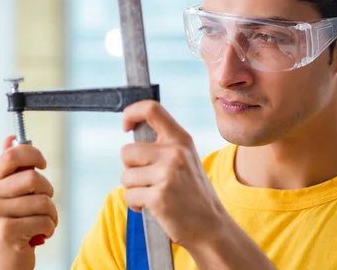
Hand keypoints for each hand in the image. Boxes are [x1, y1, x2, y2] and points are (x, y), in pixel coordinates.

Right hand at [0, 136, 57, 269]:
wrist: (6, 263)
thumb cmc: (12, 225)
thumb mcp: (8, 194)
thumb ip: (10, 167)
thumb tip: (11, 138)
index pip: (13, 154)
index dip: (34, 154)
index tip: (43, 164)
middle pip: (33, 177)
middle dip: (47, 190)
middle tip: (43, 201)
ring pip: (43, 201)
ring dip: (51, 214)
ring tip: (41, 222)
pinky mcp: (7, 232)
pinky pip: (45, 220)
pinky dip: (50, 228)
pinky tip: (39, 235)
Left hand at [120, 101, 228, 249]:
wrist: (211, 228)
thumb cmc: (193, 194)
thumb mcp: (186, 159)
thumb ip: (164, 145)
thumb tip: (131, 131)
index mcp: (181, 139)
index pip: (151, 109)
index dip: (131, 113)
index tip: (126, 127)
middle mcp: (175, 152)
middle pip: (127, 151)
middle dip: (130, 168)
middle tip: (148, 180)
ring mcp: (167, 174)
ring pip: (125, 176)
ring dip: (133, 188)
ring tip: (154, 195)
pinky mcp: (159, 196)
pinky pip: (129, 196)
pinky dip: (136, 205)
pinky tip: (153, 207)